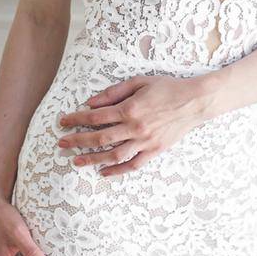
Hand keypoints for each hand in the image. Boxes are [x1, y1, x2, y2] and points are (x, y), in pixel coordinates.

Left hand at [55, 74, 205, 175]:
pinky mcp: (155, 151)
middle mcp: (135, 128)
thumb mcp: (139, 82)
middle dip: (77, 141)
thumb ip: (114, 92)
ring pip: (114, 155)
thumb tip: (91, 102)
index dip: (76, 120)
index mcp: (130, 109)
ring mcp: (145, 142)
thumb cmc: (166, 88)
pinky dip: (117, 171)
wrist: (195, 101)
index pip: (95, 116)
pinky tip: (104, 173)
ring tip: (77, 161)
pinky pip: (133, 165)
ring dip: (92, 159)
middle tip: (61, 144)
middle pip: (100, 138)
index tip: (63, 122)